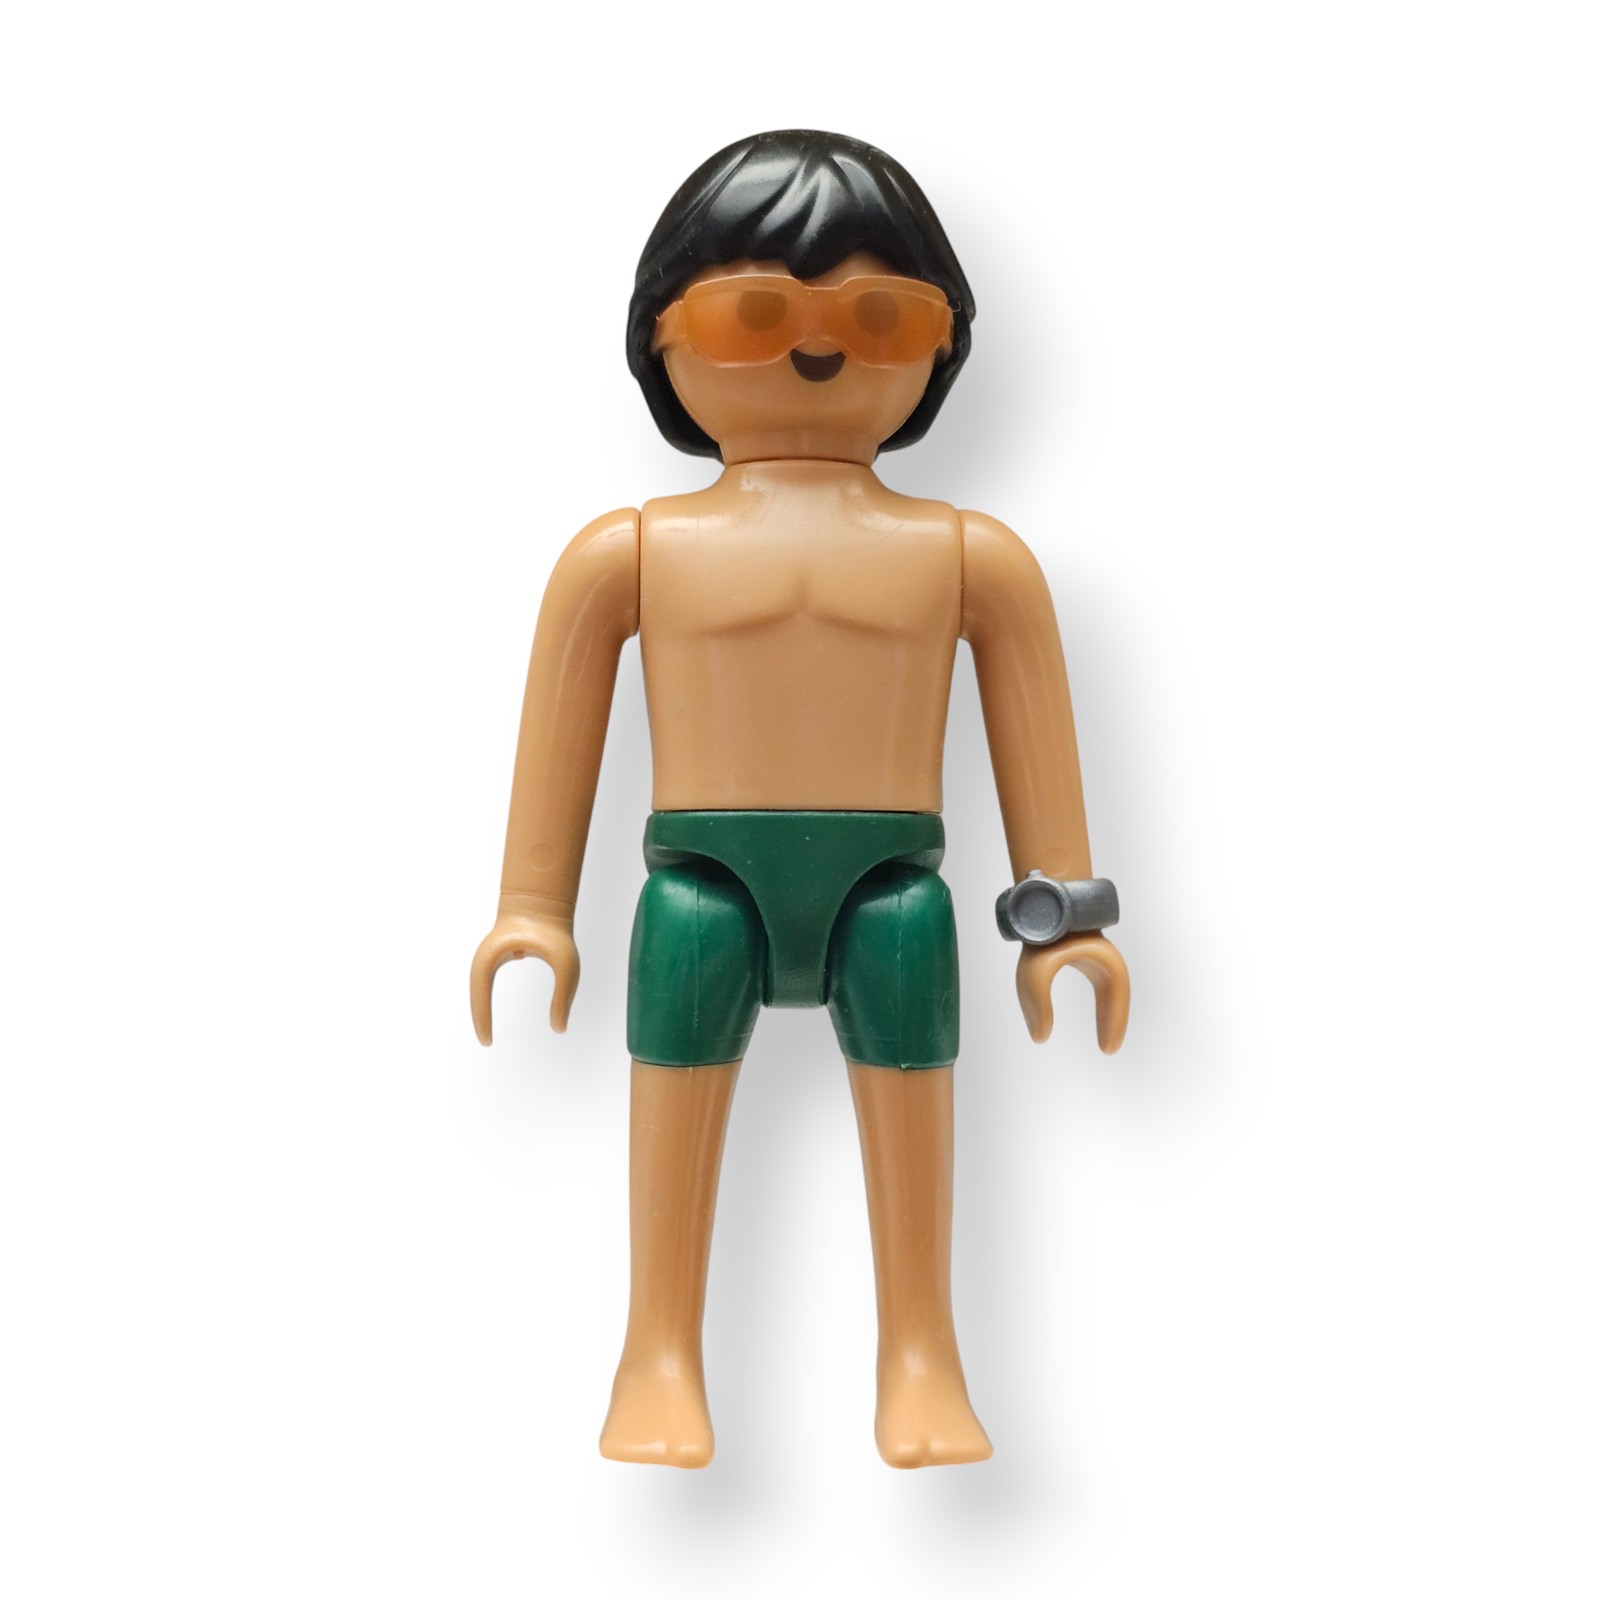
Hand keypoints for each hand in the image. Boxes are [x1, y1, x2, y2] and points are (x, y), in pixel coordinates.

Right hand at [470, 899, 579, 1044]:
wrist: (544, 901)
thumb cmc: (555, 931)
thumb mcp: (566, 966)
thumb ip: (564, 997)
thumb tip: (560, 1029)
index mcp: (495, 957)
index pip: (481, 995)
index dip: (482, 1020)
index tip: (487, 1042)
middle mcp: (487, 958)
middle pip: (476, 994)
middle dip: (480, 1019)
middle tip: (486, 1043)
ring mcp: (491, 957)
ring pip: (481, 990)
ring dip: (482, 1010)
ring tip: (487, 1036)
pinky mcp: (498, 957)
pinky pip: (488, 985)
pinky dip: (488, 1001)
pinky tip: (491, 1016)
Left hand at [1016, 934, 1129, 1053]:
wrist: (1036, 897)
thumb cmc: (1040, 931)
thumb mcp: (1035, 973)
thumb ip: (1037, 1006)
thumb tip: (1040, 1036)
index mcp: (1102, 961)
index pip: (1116, 999)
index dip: (1114, 1024)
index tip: (1107, 1049)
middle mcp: (1101, 957)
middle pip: (1115, 996)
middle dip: (1114, 1022)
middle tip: (1109, 1049)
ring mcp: (1090, 953)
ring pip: (1107, 990)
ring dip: (1107, 1013)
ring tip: (1104, 1038)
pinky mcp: (1078, 952)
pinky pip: (1095, 984)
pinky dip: (1098, 1002)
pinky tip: (1094, 1014)